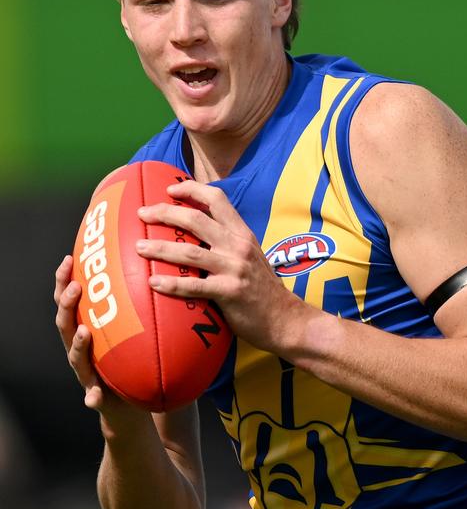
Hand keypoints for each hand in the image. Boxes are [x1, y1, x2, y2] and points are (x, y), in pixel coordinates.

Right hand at [52, 256, 148, 422]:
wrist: (132, 401)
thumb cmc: (134, 357)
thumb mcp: (136, 328)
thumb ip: (142, 304)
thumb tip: (162, 268)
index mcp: (88, 326)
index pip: (72, 300)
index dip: (67, 279)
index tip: (70, 257)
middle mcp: (82, 347)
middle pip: (65, 322)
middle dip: (67, 304)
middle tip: (76, 287)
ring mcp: (85, 372)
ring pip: (75, 356)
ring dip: (77, 344)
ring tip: (83, 332)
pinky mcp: (96, 395)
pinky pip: (93, 396)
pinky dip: (92, 396)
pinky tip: (94, 396)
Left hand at [135, 180, 306, 352]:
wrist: (285, 318)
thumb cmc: (262, 289)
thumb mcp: (250, 256)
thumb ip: (228, 243)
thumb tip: (195, 236)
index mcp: (242, 233)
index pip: (217, 199)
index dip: (192, 190)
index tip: (169, 190)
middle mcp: (238, 246)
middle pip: (196, 220)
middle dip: (165, 213)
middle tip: (142, 213)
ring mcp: (234, 268)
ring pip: (190, 251)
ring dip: (160, 247)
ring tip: (139, 246)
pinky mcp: (229, 292)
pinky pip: (194, 286)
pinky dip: (171, 284)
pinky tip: (153, 283)